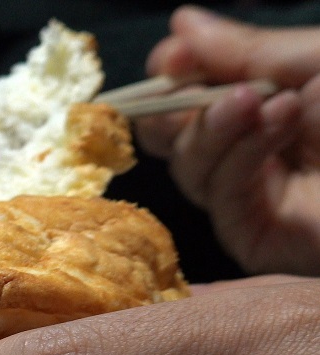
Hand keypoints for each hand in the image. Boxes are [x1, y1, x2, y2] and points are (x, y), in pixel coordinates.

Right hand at [136, 6, 319, 274]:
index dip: (172, 76)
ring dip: (216, 127)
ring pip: (191, 167)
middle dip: (176, 108)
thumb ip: (250, 50)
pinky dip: (239, 157)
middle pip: (175, 138)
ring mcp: (257, 198)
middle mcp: (256, 153)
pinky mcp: (260, 237)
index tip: (173, 56)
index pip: (193, 96)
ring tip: (266, 101)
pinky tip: (276, 122)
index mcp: (271, 106)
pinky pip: (221, 198)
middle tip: (192, 80)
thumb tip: (182, 23)